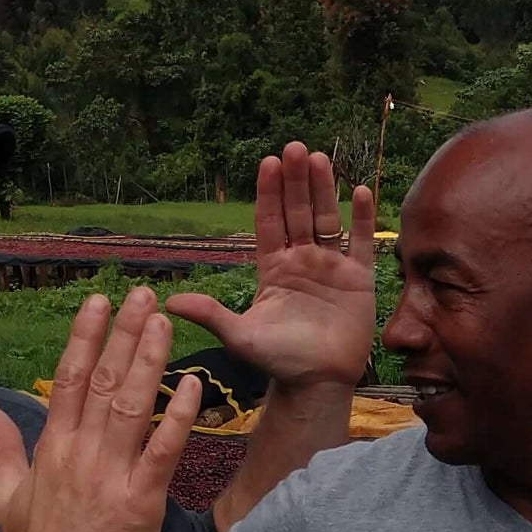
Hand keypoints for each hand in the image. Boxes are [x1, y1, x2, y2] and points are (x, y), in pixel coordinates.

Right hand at [0, 287, 201, 531]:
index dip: (84, 337)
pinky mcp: (139, 505)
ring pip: (131, 406)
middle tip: (141, 295)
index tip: (97, 303)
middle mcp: (79, 454)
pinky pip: (162, 452)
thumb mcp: (6, 494)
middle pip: (103, 381)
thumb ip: (1, 446)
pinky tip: (192, 385)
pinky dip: (178, 417)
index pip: (68, 378)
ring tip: (164, 322)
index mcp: (51, 448)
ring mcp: (109, 478)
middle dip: (122, 334)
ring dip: (149, 360)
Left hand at [166, 143, 375, 390]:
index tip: (268, 163)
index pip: (269, 222)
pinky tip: (360, 190)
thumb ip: (211, 314)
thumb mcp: (240, 336)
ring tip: (320, 158)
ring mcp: (331, 267)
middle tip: (294, 147)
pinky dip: (362, 218)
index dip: (269, 193)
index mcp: (273, 268)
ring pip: (328, 219)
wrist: (317, 383)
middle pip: (298, 212)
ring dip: (324, 189)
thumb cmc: (279, 360)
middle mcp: (302, 260)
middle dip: (296, 181)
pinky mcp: (359, 279)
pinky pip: (361, 243)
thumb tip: (169, 301)